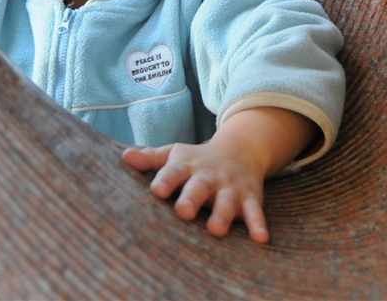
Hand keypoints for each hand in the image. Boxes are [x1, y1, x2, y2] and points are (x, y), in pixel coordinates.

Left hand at [121, 107, 315, 242]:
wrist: (241, 148)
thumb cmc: (196, 159)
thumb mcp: (174, 154)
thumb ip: (150, 159)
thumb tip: (125, 157)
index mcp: (186, 167)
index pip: (172, 172)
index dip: (165, 181)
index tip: (156, 190)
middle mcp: (208, 176)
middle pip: (199, 187)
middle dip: (192, 199)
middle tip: (183, 212)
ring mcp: (230, 187)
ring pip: (226, 201)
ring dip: (223, 214)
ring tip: (216, 230)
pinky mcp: (249, 197)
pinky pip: (255, 211)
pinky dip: (258, 224)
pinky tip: (260, 238)